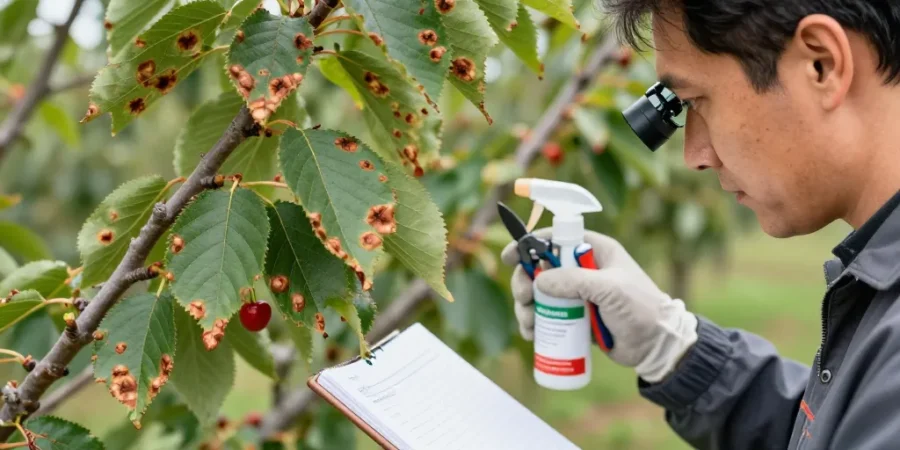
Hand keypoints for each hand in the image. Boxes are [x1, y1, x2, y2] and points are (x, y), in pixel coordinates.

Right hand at [501, 228, 698, 382]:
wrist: (657, 345)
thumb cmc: (641, 309)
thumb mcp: (610, 289)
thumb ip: (575, 281)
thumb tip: (539, 280)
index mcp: (594, 250)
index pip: (555, 238)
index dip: (529, 244)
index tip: (510, 256)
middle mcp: (583, 269)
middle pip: (540, 268)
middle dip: (524, 283)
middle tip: (523, 299)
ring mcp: (577, 294)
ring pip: (539, 294)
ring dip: (526, 307)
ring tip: (529, 325)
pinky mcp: (574, 317)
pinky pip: (546, 315)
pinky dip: (535, 324)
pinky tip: (532, 335)